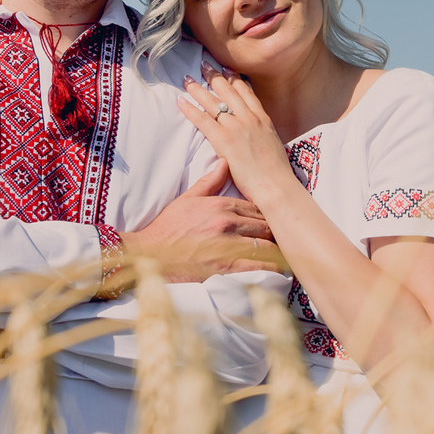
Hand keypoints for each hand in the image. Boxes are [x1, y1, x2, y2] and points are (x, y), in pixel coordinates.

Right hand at [122, 160, 280, 282]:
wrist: (150, 254)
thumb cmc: (168, 227)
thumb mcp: (187, 199)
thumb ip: (209, 181)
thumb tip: (225, 161)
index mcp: (221, 205)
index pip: (257, 208)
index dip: (268, 216)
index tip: (274, 223)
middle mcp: (227, 223)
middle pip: (266, 226)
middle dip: (274, 234)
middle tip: (282, 240)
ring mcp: (228, 245)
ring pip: (266, 245)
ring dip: (275, 252)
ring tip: (283, 256)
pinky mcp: (226, 267)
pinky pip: (259, 266)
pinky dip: (271, 268)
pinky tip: (277, 271)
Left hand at [172, 72, 299, 206]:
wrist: (277, 185)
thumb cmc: (276, 174)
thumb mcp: (273, 146)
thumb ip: (262, 136)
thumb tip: (257, 138)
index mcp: (263, 119)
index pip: (246, 93)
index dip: (234, 80)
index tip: (226, 71)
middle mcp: (250, 118)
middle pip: (228, 91)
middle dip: (214, 76)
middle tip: (204, 65)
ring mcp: (237, 127)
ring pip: (213, 101)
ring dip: (197, 88)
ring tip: (187, 78)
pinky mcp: (224, 140)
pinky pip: (203, 120)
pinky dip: (190, 109)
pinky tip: (180, 101)